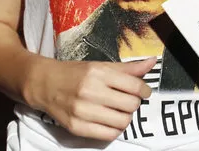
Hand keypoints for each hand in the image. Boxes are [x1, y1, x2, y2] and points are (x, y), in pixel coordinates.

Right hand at [36, 57, 155, 140]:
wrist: (45, 84)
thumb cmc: (75, 72)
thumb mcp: (100, 65)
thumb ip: (128, 68)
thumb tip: (152, 62)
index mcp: (98, 73)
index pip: (134, 86)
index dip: (144, 90)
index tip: (144, 91)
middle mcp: (91, 92)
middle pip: (130, 105)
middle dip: (134, 104)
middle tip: (129, 100)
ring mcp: (83, 112)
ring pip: (122, 122)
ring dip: (125, 117)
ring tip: (119, 110)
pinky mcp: (77, 128)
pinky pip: (108, 135)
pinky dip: (114, 129)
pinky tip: (110, 120)